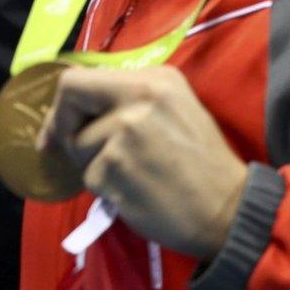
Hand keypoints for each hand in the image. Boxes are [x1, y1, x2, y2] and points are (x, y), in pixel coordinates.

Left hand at [38, 65, 247, 259]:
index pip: (80, 78)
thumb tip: (69, 107)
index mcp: (155, 79)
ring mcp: (125, 132)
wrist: (232, 211)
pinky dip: (106, 189)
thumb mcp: (172, 111)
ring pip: (78, 145)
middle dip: (65, 129)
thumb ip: (127, 100)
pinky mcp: (115, 167)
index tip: (57, 127)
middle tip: (82, 154)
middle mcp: (139, 97)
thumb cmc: (201, 164)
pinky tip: (137, 192)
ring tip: (134, 175)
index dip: (63, 104)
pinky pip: (90, 177)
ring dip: (95, 165)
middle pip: (69, 101)